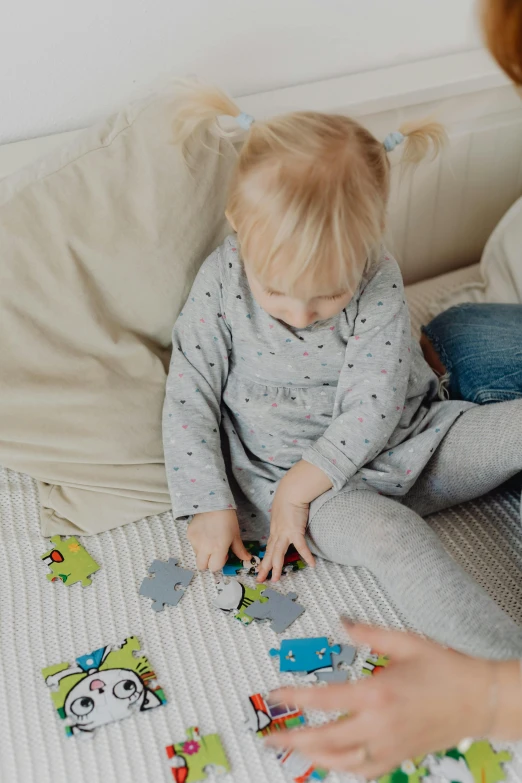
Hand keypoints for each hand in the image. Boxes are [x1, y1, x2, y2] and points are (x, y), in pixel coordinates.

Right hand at [187, 509, 250, 571]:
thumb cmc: (227, 519)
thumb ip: (239, 550)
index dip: (219, 563)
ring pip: (197, 555)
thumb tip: (247, 558)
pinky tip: (204, 533)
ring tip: (210, 539)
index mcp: (218, 549)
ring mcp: (195, 542)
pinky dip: (198, 543)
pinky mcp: (189, 535)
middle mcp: (205, 548)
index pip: (214, 567)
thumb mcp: (235, 535)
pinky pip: (192, 545)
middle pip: (202, 566)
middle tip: (214, 552)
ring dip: (203, 552)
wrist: (213, 504)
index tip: (223, 555)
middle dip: (208, 563)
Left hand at [257, 460, 331, 583]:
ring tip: (275, 579)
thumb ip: (283, 519)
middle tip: (260, 579)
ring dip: (276, 567)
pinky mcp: (295, 531)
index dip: (265, 559)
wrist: (292, 491)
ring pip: (278, 554)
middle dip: (264, 568)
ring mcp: (285, 533)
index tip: (261, 568)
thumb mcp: (282, 511)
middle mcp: (277, 533)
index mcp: (275, 529)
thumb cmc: (288, 497)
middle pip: (270, 554)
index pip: (269, 548)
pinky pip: (301, 547)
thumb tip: (287, 521)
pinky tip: (312, 564)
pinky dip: (306, 556)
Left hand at [265, 621, 501, 778]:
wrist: (478, 699)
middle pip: (324, 740)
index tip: (273, 695)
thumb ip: (368, 632)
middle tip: (269, 736)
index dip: (293, 699)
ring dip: (312, 758)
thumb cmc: (444, 669)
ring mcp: (388, 747)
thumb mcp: (405, 641)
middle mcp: (378, 726)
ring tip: (293, 749)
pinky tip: (331, 759)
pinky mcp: (398, 758)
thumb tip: (341, 621)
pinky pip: (362, 772)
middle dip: (291, 740)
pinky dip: (341, 768)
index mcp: (376, 693)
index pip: (323, 700)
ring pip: (340, 763)